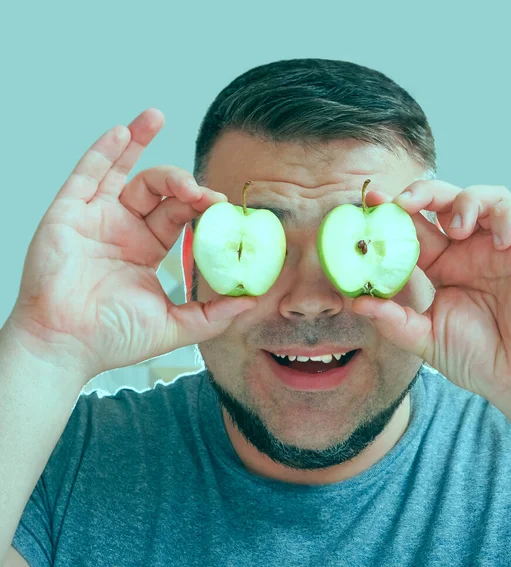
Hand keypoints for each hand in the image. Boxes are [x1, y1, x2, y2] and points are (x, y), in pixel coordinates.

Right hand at [7, 109, 256, 382]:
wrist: (67, 347)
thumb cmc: (112, 338)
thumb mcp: (174, 326)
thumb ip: (213, 315)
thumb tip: (252, 302)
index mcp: (146, 250)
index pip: (179, 215)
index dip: (201, 205)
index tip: (223, 205)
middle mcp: (123, 230)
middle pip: (158, 191)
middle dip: (182, 183)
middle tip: (203, 192)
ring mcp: (95, 219)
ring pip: (124, 173)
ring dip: (142, 143)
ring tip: (160, 120)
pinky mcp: (68, 214)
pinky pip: (87, 175)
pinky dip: (104, 151)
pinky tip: (122, 130)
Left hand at [352, 180, 510, 410]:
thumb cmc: (475, 358)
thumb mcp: (424, 338)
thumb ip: (392, 320)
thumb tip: (356, 302)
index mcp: (441, 264)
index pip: (415, 226)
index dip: (394, 209)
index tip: (372, 199)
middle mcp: (467, 250)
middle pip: (445, 199)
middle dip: (424, 192)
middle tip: (407, 203)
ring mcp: (498, 247)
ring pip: (485, 196)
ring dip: (467, 201)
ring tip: (458, 229)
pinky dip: (508, 214)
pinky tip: (500, 241)